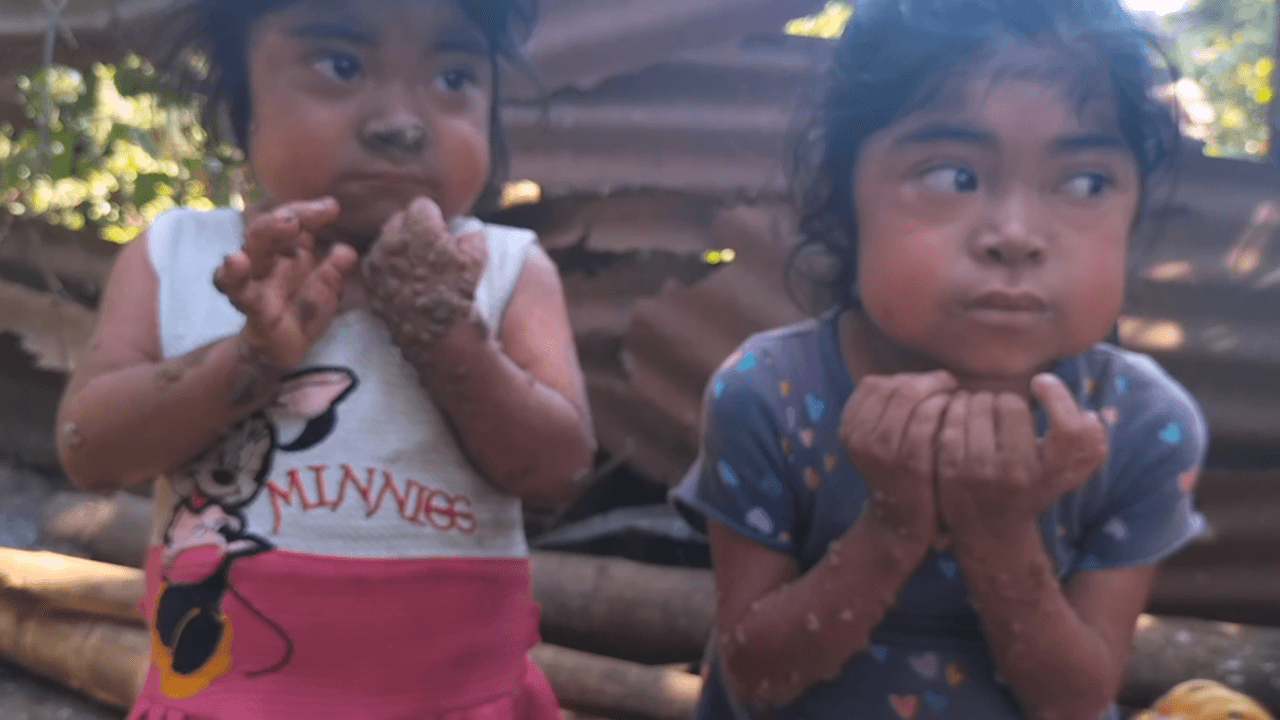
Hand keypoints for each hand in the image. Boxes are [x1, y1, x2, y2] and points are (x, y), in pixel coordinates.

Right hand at [214, 198, 358, 367]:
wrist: (282, 348)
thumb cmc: (303, 310)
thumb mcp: (327, 290)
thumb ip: (335, 271)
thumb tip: (348, 251)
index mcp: (287, 250)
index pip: (293, 220)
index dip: (309, 212)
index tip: (332, 207)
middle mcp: (267, 259)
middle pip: (270, 227)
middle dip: (288, 215)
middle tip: (305, 214)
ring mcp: (255, 279)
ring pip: (252, 249)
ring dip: (267, 231)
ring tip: (287, 222)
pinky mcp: (249, 303)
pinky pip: (239, 288)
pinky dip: (235, 275)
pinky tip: (235, 262)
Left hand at [362, 197, 487, 357]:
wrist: (438, 333)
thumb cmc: (459, 293)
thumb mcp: (477, 257)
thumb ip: (470, 236)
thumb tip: (465, 234)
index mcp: (418, 226)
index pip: (422, 205)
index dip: (435, 219)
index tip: (442, 233)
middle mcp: (392, 238)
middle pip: (400, 219)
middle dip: (414, 230)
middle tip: (429, 250)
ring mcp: (377, 259)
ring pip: (386, 240)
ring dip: (399, 247)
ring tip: (416, 267)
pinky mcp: (370, 280)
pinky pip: (375, 262)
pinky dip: (386, 267)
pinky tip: (402, 280)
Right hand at [840, 371, 956, 544]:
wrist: (900, 523)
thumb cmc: (898, 475)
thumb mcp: (879, 442)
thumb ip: (885, 412)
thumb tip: (914, 378)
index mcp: (849, 427)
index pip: (874, 385)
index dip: (904, 378)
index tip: (927, 384)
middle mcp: (859, 436)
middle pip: (894, 387)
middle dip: (927, 380)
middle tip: (949, 384)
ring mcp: (881, 450)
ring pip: (910, 397)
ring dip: (938, 390)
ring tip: (955, 396)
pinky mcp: (908, 462)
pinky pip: (926, 419)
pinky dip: (945, 408)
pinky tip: (957, 413)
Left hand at [936, 374, 1107, 541]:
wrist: (989, 530)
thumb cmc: (1032, 490)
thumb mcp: (1068, 474)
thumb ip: (1091, 446)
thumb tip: (1090, 415)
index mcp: (1052, 472)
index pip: (1068, 428)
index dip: (1057, 396)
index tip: (1041, 383)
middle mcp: (1019, 474)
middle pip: (1012, 404)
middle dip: (1005, 398)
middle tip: (1001, 407)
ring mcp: (982, 473)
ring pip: (979, 406)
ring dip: (978, 399)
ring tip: (980, 408)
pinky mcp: (951, 470)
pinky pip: (952, 420)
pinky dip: (955, 408)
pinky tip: (959, 412)